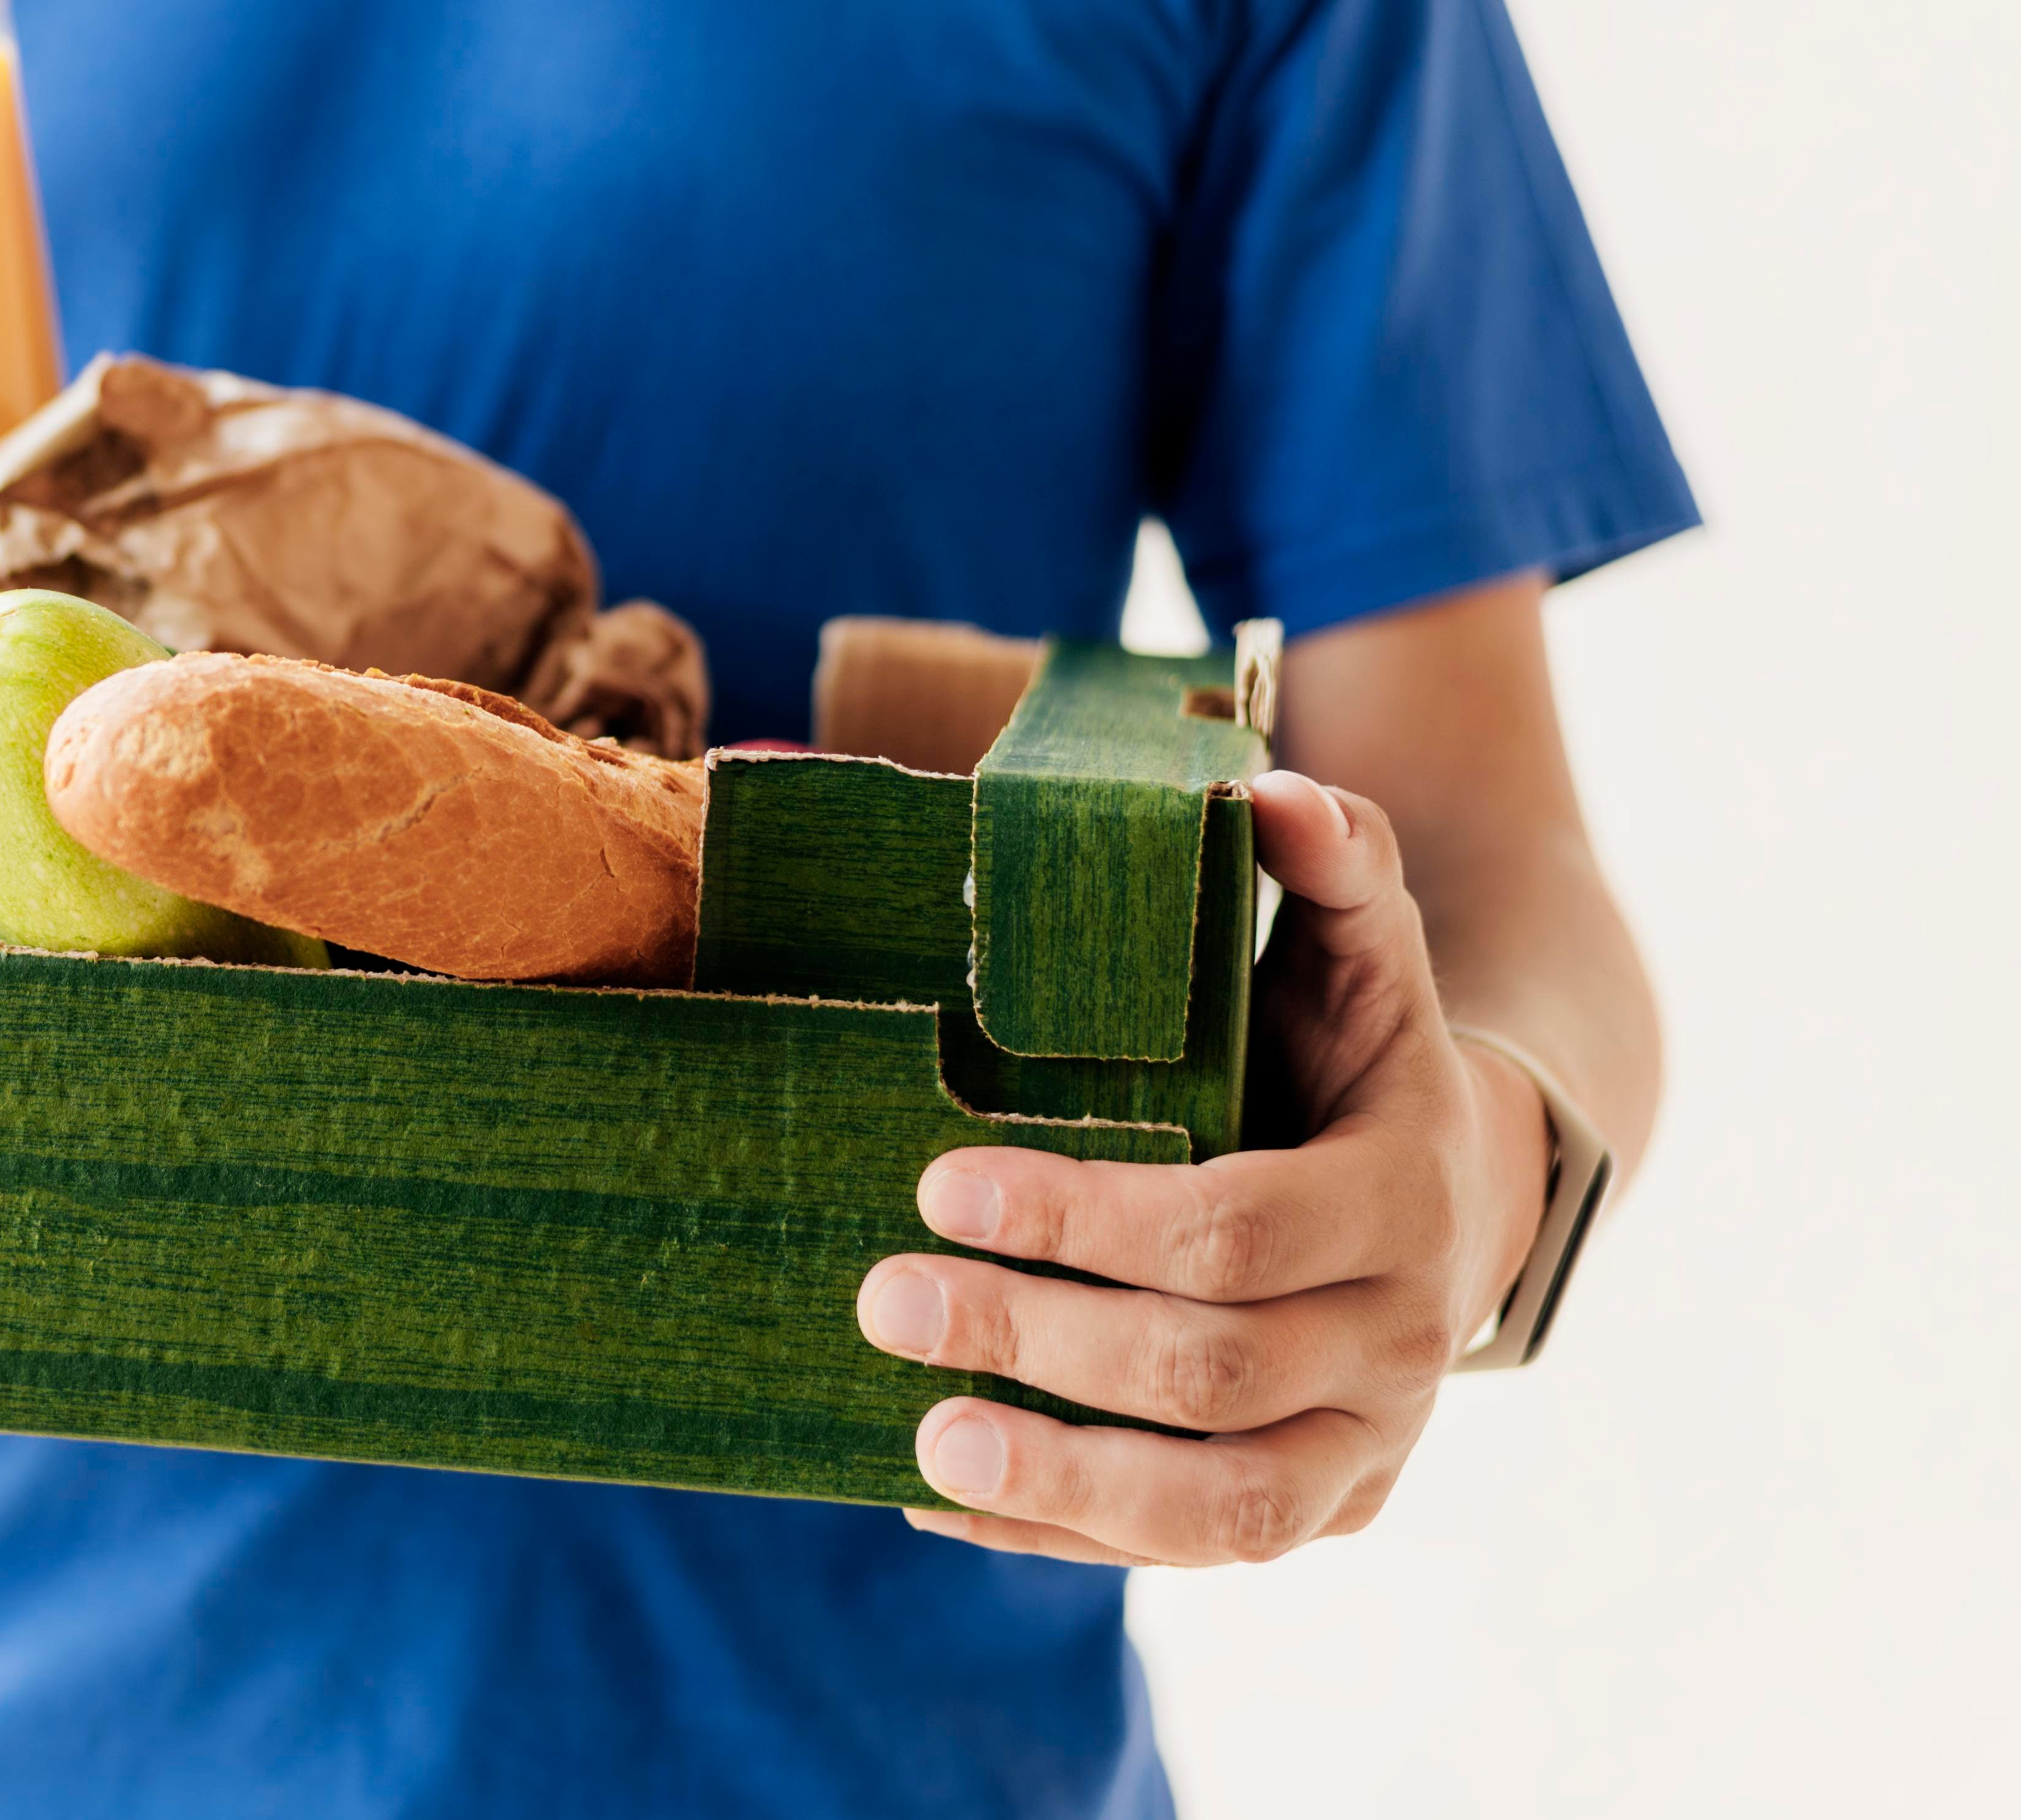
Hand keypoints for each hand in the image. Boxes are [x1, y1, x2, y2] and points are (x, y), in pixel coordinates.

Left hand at [853, 768, 1549, 1563]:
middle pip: (1206, 1370)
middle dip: (1036, 1339)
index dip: (1083, 1215)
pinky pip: (1184, 1553)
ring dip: (1061, 1483)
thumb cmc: (1355, 1056)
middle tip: (883, 1300)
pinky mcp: (1317, 1513)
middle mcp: (1400, 1342)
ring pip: (1219, 1507)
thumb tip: (1272, 791)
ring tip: (921, 1444)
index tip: (938, 1182)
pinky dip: (1058, 1536)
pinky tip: (932, 1497)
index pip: (1233, 1230)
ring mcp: (1365, 1450)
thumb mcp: (1361, 950)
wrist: (1460, 1199)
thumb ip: (1332, 861)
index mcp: (1403, 1198)